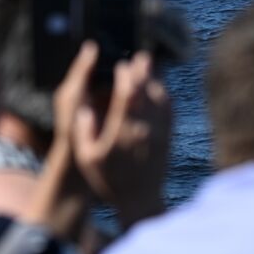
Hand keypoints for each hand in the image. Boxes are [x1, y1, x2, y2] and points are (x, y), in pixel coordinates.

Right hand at [70, 51, 171, 227]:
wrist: (141, 199)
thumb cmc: (111, 180)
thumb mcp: (88, 158)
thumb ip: (84, 132)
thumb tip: (84, 109)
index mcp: (123, 131)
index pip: (126, 96)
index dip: (125, 77)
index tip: (121, 64)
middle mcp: (144, 129)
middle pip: (146, 91)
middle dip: (144, 71)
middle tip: (141, 54)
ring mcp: (159, 132)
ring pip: (160, 98)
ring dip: (156, 79)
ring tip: (150, 65)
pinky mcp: (168, 136)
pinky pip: (169, 109)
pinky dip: (165, 93)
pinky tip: (160, 86)